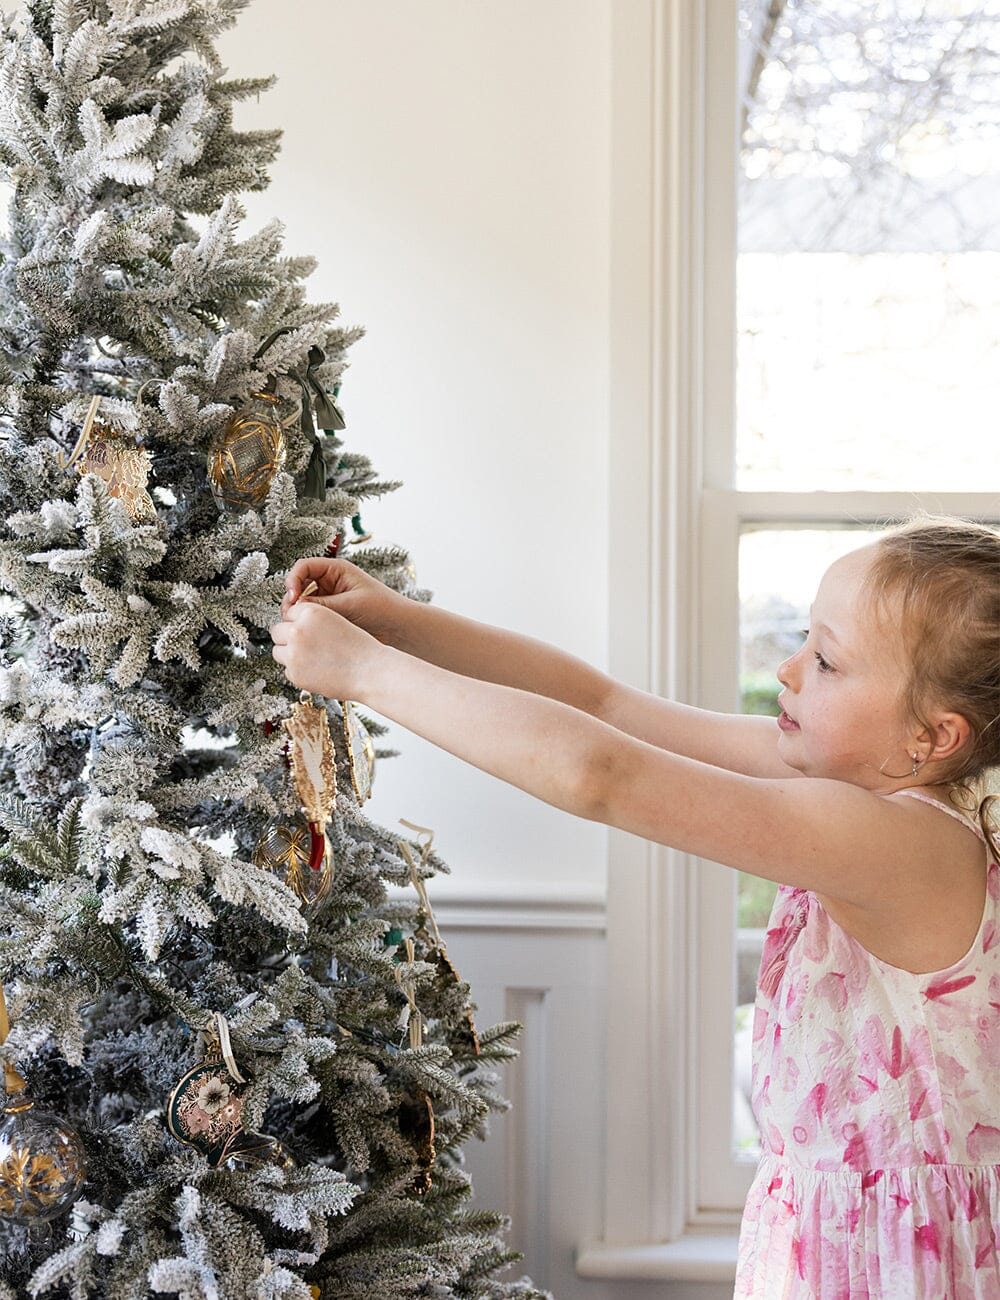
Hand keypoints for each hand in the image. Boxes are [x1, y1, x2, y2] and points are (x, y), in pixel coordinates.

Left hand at [270, 599, 383, 700]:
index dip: (298, 623)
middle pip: (277, 631)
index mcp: (311, 612)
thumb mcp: (336, 621)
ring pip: (278, 652)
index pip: (289, 614)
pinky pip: (288, 671)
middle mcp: (298, 630)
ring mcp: (294, 653)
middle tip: (306, 646)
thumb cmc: (359, 648)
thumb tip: (291, 628)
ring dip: (290, 655)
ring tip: (312, 659)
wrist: (370, 671)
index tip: (308, 631)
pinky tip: (318, 670)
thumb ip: (311, 622)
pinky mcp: (295, 673)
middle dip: (288, 639)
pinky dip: (299, 672)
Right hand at [280, 557, 408, 645]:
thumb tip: (295, 608)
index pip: (304, 567)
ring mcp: (328, 600)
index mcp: (336, 570)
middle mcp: (329, 583)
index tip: (293, 596)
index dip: (293, 580)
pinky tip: (310, 633)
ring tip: (301, 626)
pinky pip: (311, 618)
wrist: (400, 629)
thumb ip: (322, 605)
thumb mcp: (351, 604)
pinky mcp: (330, 616)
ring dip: (298, 614)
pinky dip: (307, 624)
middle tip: (292, 616)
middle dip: (292, 600)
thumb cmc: (383, 609)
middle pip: (298, 585)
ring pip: (302, 604)